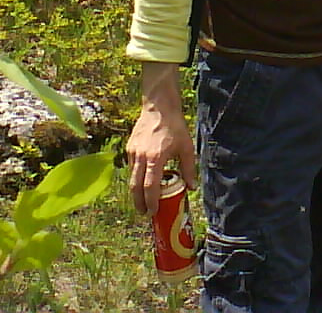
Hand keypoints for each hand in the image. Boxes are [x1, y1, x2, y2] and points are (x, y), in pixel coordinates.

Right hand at [126, 64, 197, 215]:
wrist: (159, 106)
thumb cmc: (175, 126)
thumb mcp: (186, 147)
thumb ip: (188, 168)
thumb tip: (191, 187)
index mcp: (155, 158)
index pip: (150, 186)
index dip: (151, 201)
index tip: (153, 212)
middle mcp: (141, 157)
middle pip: (136, 187)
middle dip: (139, 203)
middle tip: (144, 213)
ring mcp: (133, 152)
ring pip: (131, 178)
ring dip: (136, 192)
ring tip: (143, 202)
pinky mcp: (129, 148)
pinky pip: (131, 168)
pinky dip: (136, 178)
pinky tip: (142, 182)